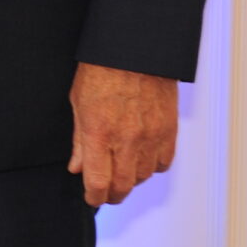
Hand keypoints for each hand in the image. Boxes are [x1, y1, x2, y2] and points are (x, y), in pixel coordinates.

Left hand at [67, 63, 178, 206]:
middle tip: (106, 193)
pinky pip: (163, 163)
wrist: (135, 48)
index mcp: (99, 133)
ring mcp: (151, 136)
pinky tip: (142, 159)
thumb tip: (77, 168)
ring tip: (122, 172)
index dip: (94, 197)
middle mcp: (127, 139)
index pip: (98, 182)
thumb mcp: (78, 102)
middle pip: (123, 186)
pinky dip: (152, 166)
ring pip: (144, 177)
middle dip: (112, 195)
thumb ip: (79, 141)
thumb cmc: (102, 69)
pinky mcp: (169, 130)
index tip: (91, 198)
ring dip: (132, 180)